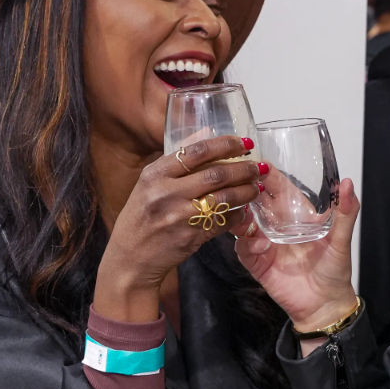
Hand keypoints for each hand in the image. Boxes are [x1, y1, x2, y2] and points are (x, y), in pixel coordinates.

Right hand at [94, 136, 261, 320]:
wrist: (131, 257)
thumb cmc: (142, 216)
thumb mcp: (151, 182)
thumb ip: (179, 158)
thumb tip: (207, 131)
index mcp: (155, 174)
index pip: (197, 152)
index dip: (226, 145)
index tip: (245, 143)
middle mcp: (165, 193)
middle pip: (216, 174)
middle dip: (243, 169)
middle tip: (258, 166)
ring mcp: (179, 217)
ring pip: (224, 198)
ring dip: (246, 191)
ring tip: (257, 186)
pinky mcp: (191, 237)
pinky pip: (223, 222)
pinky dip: (238, 214)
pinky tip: (245, 208)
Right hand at [234, 178, 359, 332]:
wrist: (324, 306)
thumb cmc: (334, 271)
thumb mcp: (341, 240)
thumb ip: (345, 213)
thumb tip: (349, 184)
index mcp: (297, 215)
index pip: (279, 188)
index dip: (268, 176)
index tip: (260, 165)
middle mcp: (278, 226)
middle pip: (256, 202)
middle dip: (248, 192)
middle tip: (244, 185)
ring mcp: (265, 244)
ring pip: (244, 223)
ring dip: (242, 216)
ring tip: (247, 215)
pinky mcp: (257, 263)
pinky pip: (243, 248)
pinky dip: (247, 243)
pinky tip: (260, 244)